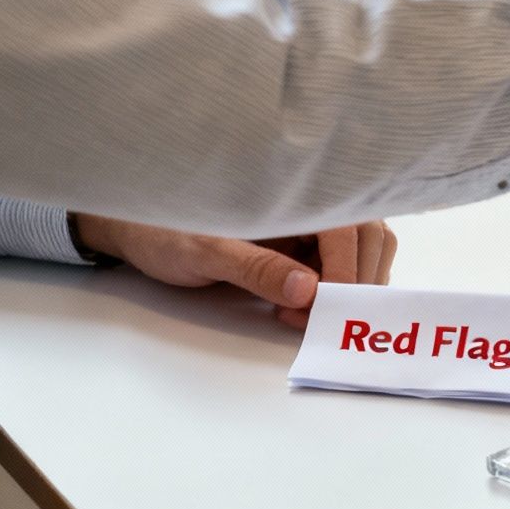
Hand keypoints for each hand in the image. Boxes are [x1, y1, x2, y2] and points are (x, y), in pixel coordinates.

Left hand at [72, 214, 396, 328]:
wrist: (139, 232)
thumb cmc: (166, 231)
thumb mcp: (206, 252)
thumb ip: (257, 269)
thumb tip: (307, 290)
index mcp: (291, 190)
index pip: (347, 227)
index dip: (347, 268)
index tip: (330, 305)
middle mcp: (311, 203)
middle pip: (370, 238)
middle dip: (355, 282)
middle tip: (319, 318)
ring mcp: (312, 225)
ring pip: (364, 253)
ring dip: (348, 290)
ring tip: (303, 315)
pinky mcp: (307, 247)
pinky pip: (342, 267)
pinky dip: (334, 293)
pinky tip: (299, 310)